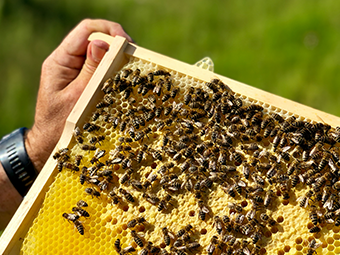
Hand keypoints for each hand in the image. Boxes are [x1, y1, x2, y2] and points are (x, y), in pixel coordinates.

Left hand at [25, 19, 132, 171]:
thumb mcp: (77, 98)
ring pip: (100, 52)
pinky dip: (113, 69)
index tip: (126, 42)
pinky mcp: (84, 80)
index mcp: (60, 61)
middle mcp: (68, 61)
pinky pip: (101, 67)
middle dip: (116, 43)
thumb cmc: (60, 125)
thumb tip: (102, 43)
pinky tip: (124, 77)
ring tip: (131, 67)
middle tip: (133, 55)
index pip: (85, 31)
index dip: (108, 30)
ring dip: (116, 57)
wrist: (50, 142)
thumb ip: (90, 71)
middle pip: (95, 38)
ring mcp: (76, 70)